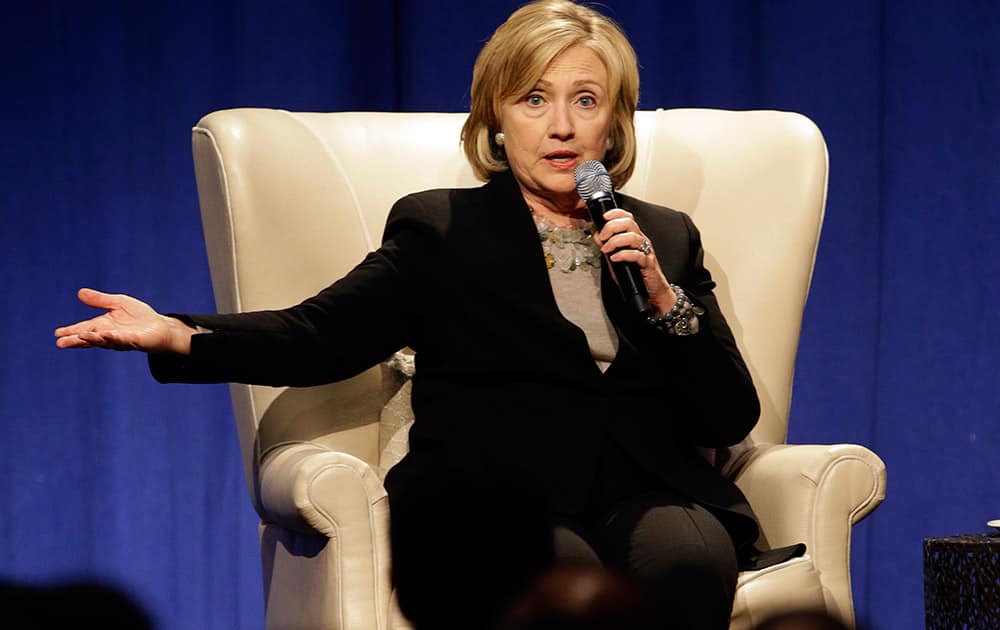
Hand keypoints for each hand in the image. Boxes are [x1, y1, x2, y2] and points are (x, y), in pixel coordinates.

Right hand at [54, 288, 194, 353]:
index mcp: (104, 325)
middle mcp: (110, 335)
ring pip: (105, 341)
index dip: (71, 331)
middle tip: (61, 343)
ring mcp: (122, 340)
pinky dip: (115, 338)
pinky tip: (106, 335)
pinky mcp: (136, 341)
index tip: (57, 333)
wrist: (161, 327)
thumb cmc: (140, 316)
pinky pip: (124, 340)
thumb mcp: (119, 303)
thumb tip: (80, 292)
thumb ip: (101, 300)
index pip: (84, 328)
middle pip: (91, 338)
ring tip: (81, 336)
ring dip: (93, 339)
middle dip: (77, 340)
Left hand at [594, 209, 675, 315]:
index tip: (604, 216)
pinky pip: (637, 255)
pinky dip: (623, 255)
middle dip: (612, 227)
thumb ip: (608, 246)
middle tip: (603, 236)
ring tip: (606, 249)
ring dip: (615, 241)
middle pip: (629, 223)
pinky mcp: (648, 263)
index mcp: (635, 237)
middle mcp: (641, 241)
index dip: (616, 213)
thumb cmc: (636, 275)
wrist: (652, 291)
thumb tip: (597, 236)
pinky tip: (615, 258)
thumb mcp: (618, 258)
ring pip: (632, 237)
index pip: (628, 218)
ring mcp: (646, 252)